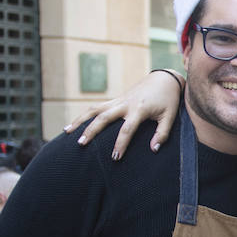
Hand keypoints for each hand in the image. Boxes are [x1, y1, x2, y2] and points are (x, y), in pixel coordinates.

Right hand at [63, 70, 184, 159]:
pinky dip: (84, 115)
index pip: (127, 129)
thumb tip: (153, 149)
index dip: (120, 144)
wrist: (163, 79)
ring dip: (80, 120)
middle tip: (81, 144)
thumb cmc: (168, 100)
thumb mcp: (170, 116)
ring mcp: (118, 101)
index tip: (115, 157)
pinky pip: (96, 107)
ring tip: (66, 133)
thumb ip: (162, 134)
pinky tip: (72, 125)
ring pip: (94, 109)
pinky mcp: (115, 100)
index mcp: (139, 109)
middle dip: (91, 131)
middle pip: (103, 117)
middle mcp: (125, 104)